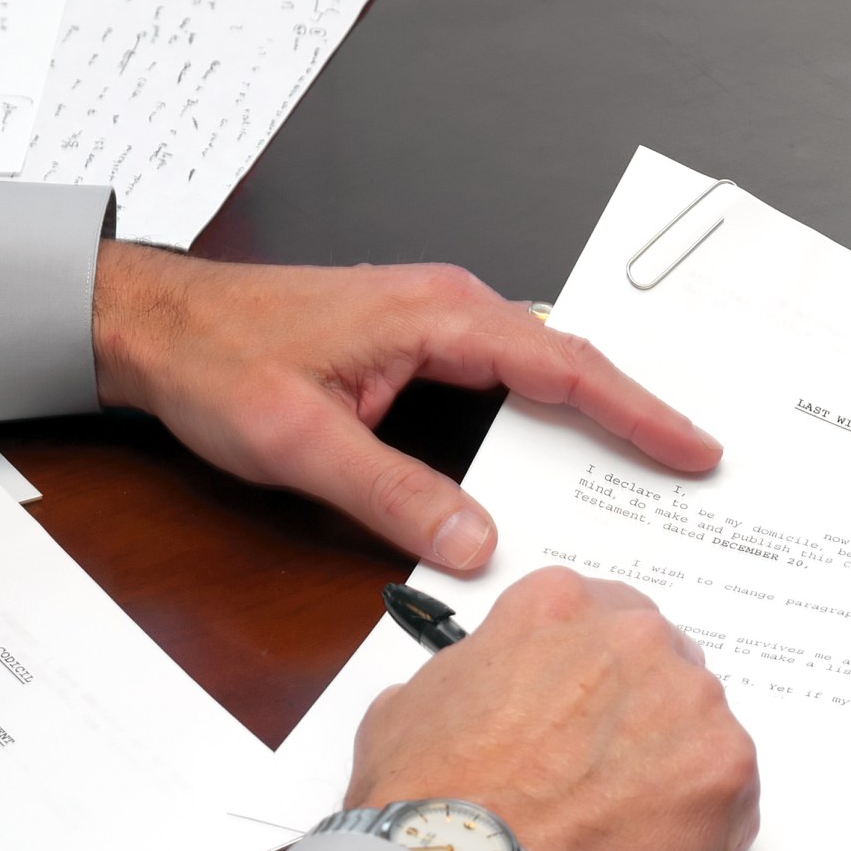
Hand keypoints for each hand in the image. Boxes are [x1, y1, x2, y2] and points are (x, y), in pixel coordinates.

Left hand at [91, 242, 721, 570]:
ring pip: (545, 367)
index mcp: (438, 316)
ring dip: (599, 411)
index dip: (637, 413)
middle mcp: (449, 307)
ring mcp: (437, 320)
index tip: (693, 449)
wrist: (152, 322)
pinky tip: (568, 447)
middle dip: (640, 412)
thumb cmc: (216, 360)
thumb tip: (475, 543)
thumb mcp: (301, 443)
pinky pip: (510, 374)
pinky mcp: (421, 341)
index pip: (564, 367)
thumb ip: (394, 496)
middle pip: (572, 362)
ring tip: (653, 460)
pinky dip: (554, 408)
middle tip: (698, 463)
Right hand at [345, 567, 759, 850]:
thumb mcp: (411, 704)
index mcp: (560, 606)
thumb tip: (478, 698)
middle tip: (607, 772)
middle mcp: (635, 638)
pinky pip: (734, 796)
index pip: (606, 619)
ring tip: (623, 824)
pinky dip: (705, 826)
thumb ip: (469, 677)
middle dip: (644, 715)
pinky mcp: (726, 769)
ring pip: (703, 729)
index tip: (586, 714)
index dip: (596, 676)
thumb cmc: (428, 798)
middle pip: (665, 666)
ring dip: (675, 768)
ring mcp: (690, 701)